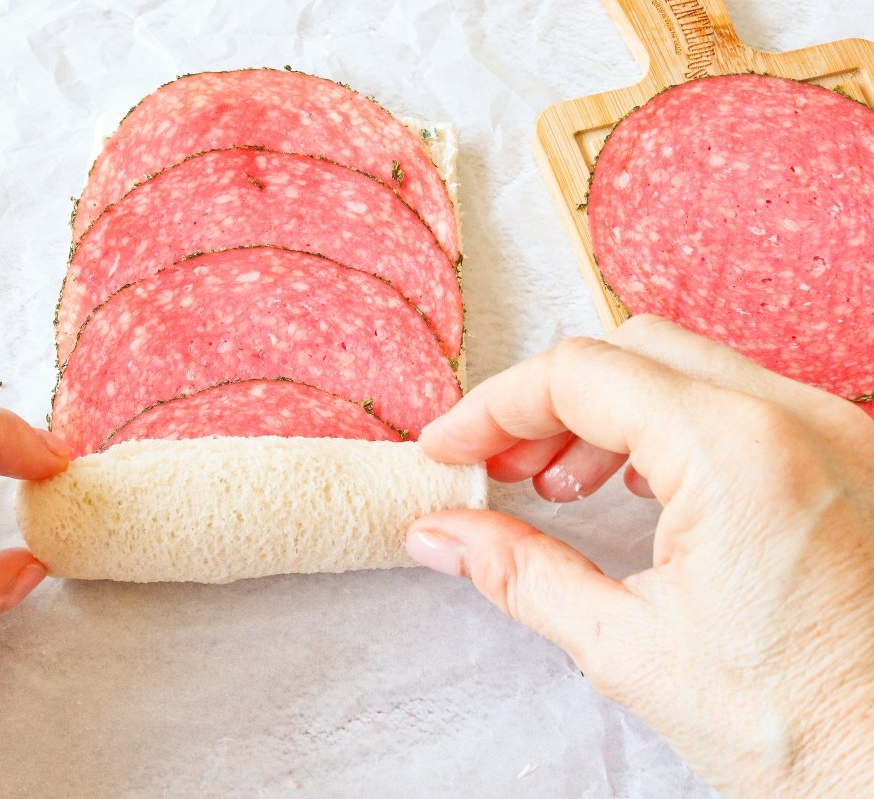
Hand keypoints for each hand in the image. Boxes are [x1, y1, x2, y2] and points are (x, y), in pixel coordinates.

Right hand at [405, 315, 873, 797]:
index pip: (579, 375)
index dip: (493, 407)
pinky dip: (671, 427)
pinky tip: (642, 490)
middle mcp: (798, 419)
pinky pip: (744, 404)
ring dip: (608, 412)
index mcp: (736, 454)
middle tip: (498, 465)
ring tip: (560, 485)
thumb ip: (519, 574)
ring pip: (690, 369)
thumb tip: (440, 535)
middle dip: (546, 403)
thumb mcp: (629, 651)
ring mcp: (840, 433)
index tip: (450, 449)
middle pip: (632, 351)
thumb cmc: (805, 731)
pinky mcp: (855, 462)